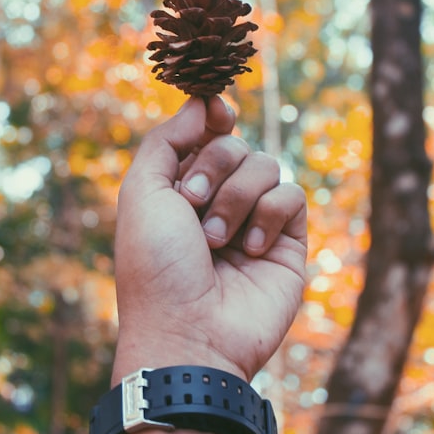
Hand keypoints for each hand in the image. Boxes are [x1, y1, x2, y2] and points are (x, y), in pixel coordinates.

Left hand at [113, 95, 307, 382]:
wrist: (189, 332)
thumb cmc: (156, 267)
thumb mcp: (141, 193)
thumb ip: (166, 139)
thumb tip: (204, 101)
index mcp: (179, 190)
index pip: (206, 134)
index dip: (212, 119)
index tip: (214, 115)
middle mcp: (218, 202)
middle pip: (236, 144)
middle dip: (214, 166)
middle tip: (193, 204)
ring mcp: (254, 222)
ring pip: (267, 165)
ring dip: (236, 198)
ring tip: (217, 241)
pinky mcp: (288, 243)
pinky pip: (292, 196)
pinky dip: (269, 216)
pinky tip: (249, 251)